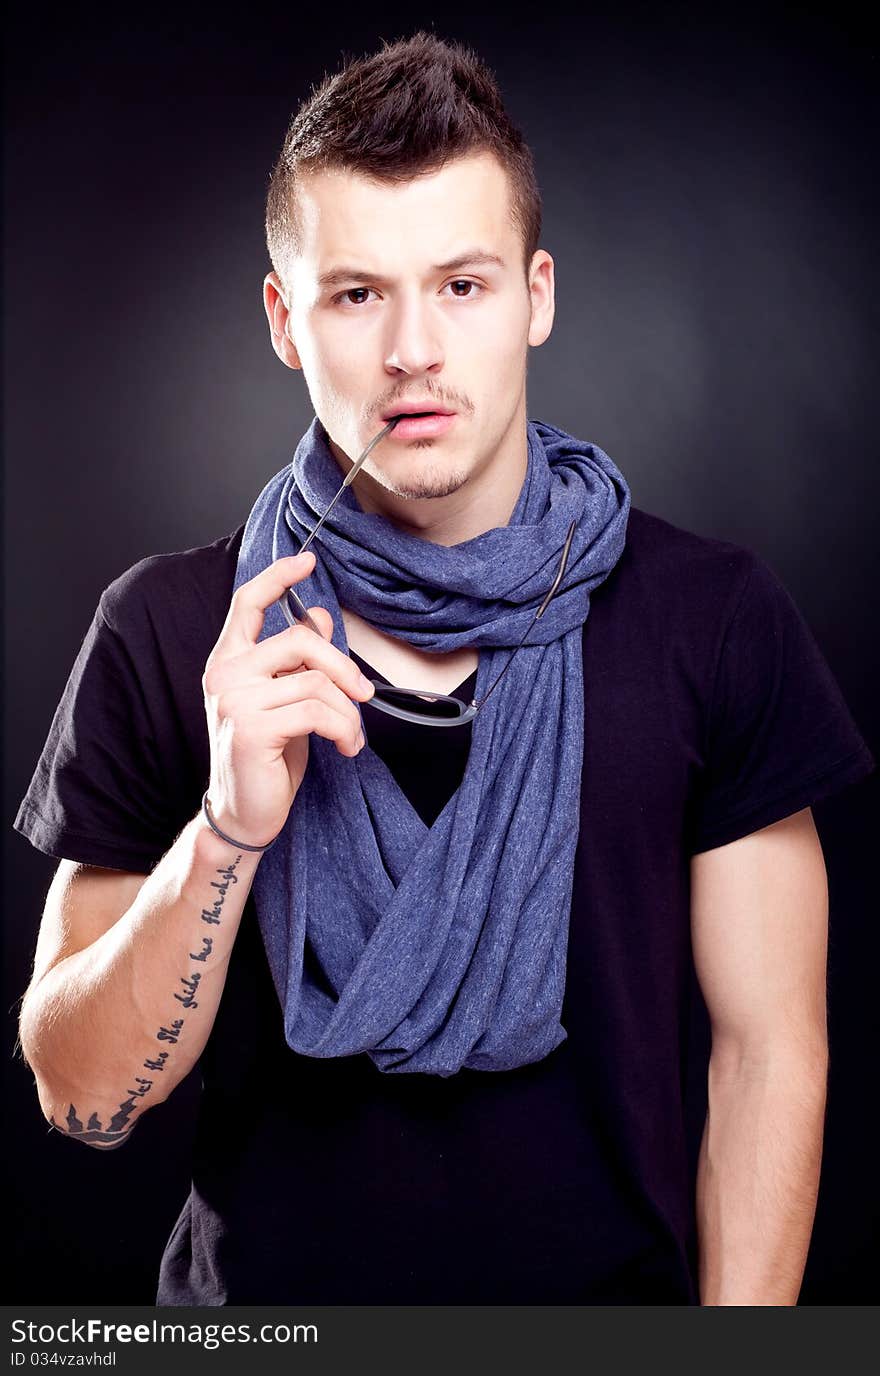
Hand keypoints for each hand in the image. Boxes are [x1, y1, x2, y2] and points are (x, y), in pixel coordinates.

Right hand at [201, 551, 374, 846]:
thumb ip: (297, 660)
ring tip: (351, 737)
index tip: (307, 560)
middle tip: (364, 696)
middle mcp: (225, 674)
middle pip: (299, 641)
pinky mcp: (252, 729)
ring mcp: (235, 700)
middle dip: (343, 667)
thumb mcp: (286, 700)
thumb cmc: (267, 757)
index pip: (247, 603)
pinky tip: (345, 748)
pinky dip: (344, 730)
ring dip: (348, 713)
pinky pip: (317, 712)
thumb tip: (318, 615)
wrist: (246, 812)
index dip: (277, 577)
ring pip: (316, 682)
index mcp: (229, 661)